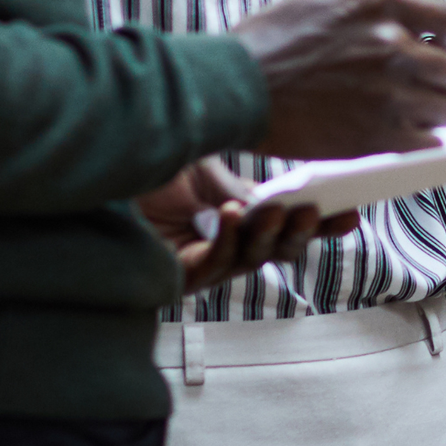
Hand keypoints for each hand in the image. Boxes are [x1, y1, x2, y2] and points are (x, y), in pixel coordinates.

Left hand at [135, 157, 355, 295]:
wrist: (92, 174)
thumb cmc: (145, 170)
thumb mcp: (206, 169)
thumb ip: (242, 184)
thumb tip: (281, 199)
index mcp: (236, 218)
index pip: (287, 226)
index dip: (322, 224)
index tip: (353, 212)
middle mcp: (223, 245)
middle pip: (276, 250)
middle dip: (302, 232)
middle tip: (318, 210)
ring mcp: (201, 265)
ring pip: (251, 259)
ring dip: (267, 234)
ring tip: (277, 209)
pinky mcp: (176, 277)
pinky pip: (213, 262)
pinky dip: (228, 238)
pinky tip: (234, 212)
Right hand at [233, 0, 445, 157]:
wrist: (231, 88)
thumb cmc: (266, 43)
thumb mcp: (320, 0)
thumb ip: (370, 9)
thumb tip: (407, 23)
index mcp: (379, 6)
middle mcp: (393, 45)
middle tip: (433, 90)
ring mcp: (389, 92)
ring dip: (434, 115)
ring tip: (411, 115)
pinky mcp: (378, 133)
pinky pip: (428, 142)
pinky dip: (421, 142)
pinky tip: (403, 137)